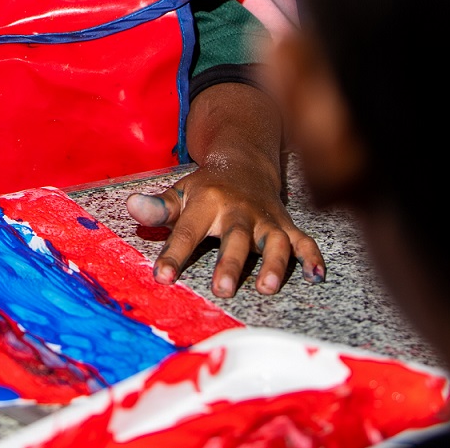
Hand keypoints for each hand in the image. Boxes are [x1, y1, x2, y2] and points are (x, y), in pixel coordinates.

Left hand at [127, 162, 325, 297]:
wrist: (244, 161)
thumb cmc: (206, 188)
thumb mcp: (179, 194)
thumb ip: (158, 207)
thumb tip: (133, 208)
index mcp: (207, 202)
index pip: (187, 231)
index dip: (174, 254)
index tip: (162, 277)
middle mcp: (239, 210)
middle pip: (236, 237)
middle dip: (231, 263)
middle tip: (222, 289)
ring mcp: (266, 218)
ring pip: (275, 240)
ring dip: (274, 263)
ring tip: (267, 288)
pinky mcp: (285, 225)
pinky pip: (303, 240)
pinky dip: (312, 256)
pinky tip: (316, 277)